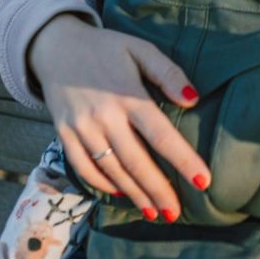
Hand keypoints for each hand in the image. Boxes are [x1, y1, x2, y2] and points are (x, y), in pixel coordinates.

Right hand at [28, 14, 209, 220]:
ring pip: (111, 169)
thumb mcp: (140, 48)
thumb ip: (167, 72)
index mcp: (127, 94)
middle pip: (136, 161)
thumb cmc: (106, 48)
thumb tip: (192, 99)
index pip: (161, 134)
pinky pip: (84, 168)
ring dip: (134, 194)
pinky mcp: (63, 134)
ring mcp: (81, 128)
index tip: (204, 181)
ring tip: (155, 212)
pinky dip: (103, 185)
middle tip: (176, 213)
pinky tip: (122, 194)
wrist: (55, 45)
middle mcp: (103, 115)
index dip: (183, 160)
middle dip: (158, 190)